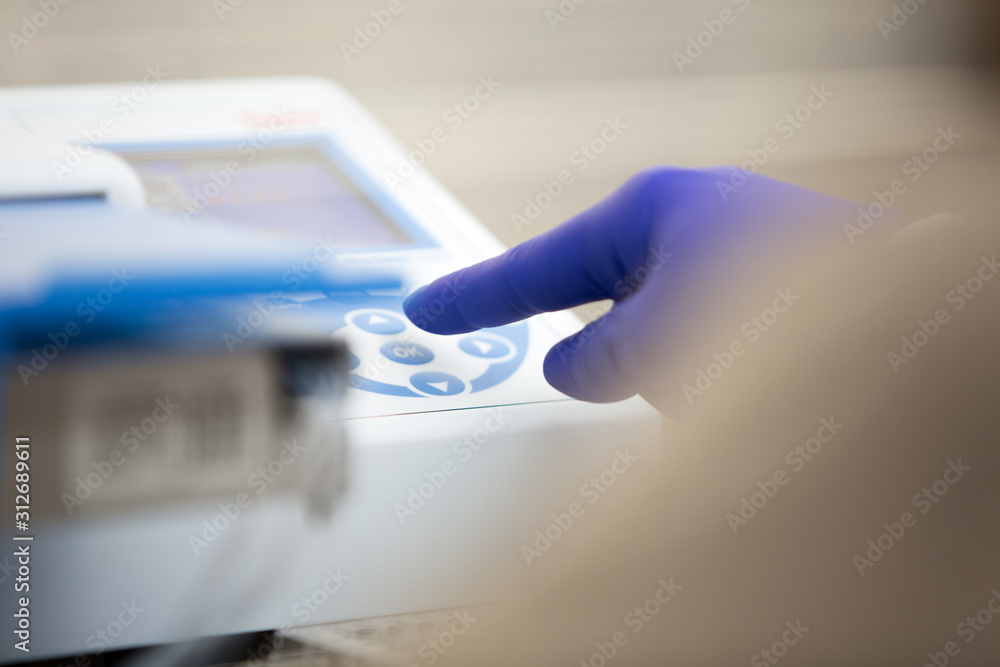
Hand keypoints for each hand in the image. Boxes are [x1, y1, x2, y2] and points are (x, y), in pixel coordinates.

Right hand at [403, 167, 905, 411]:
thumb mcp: (655, 341)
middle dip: (617, 359)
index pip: (535, 265)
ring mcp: (739, 271)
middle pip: (608, 312)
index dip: (472, 296)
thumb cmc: (794, 308)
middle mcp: (697, 232)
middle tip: (649, 378)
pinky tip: (757, 397)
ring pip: (663, 349)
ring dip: (676, 384)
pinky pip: (714, 363)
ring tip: (728, 388)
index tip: (425, 307)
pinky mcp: (781, 312)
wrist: (918, 326)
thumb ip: (594, 358)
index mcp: (655, 211)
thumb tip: (577, 368)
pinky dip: (719, 389)